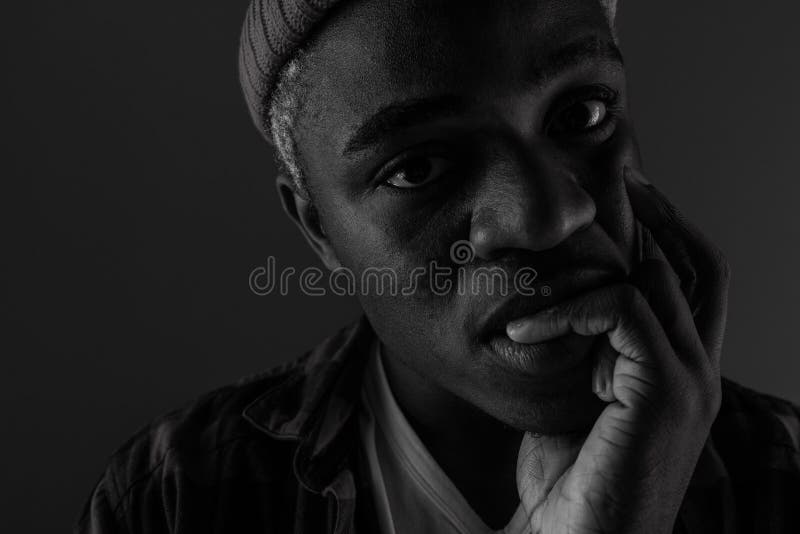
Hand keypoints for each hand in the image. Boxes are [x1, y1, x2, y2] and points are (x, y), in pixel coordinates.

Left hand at [510, 167, 729, 533]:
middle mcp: (700, 369)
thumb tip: (553, 308)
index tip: (627, 192)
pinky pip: (621, 309)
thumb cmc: (567, 479)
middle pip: (692, 262)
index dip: (665, 229)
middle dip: (652, 211)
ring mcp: (691, 380)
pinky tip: (521, 333)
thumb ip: (580, 353)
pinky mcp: (665, 391)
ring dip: (585, 262)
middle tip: (614, 175)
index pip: (690, 280)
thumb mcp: (573, 400)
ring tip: (533, 266)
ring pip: (655, 276)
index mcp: (680, 370)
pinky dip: (567, 309)